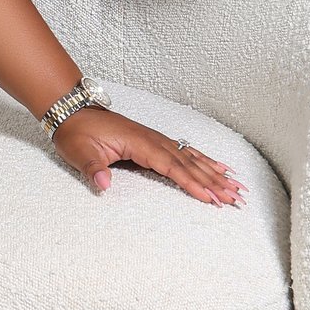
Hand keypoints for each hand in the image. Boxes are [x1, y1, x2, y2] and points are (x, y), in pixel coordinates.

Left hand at [47, 105, 244, 205]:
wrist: (73, 112)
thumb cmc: (77, 133)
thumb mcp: (80, 152)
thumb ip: (93, 168)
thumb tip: (103, 184)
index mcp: (139, 143)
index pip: (171, 167)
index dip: (192, 183)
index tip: (210, 197)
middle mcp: (153, 140)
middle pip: (189, 163)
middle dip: (213, 181)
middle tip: (235, 197)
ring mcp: (156, 139)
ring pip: (191, 157)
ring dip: (214, 172)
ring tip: (236, 185)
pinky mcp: (154, 142)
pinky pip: (184, 151)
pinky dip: (203, 160)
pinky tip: (217, 167)